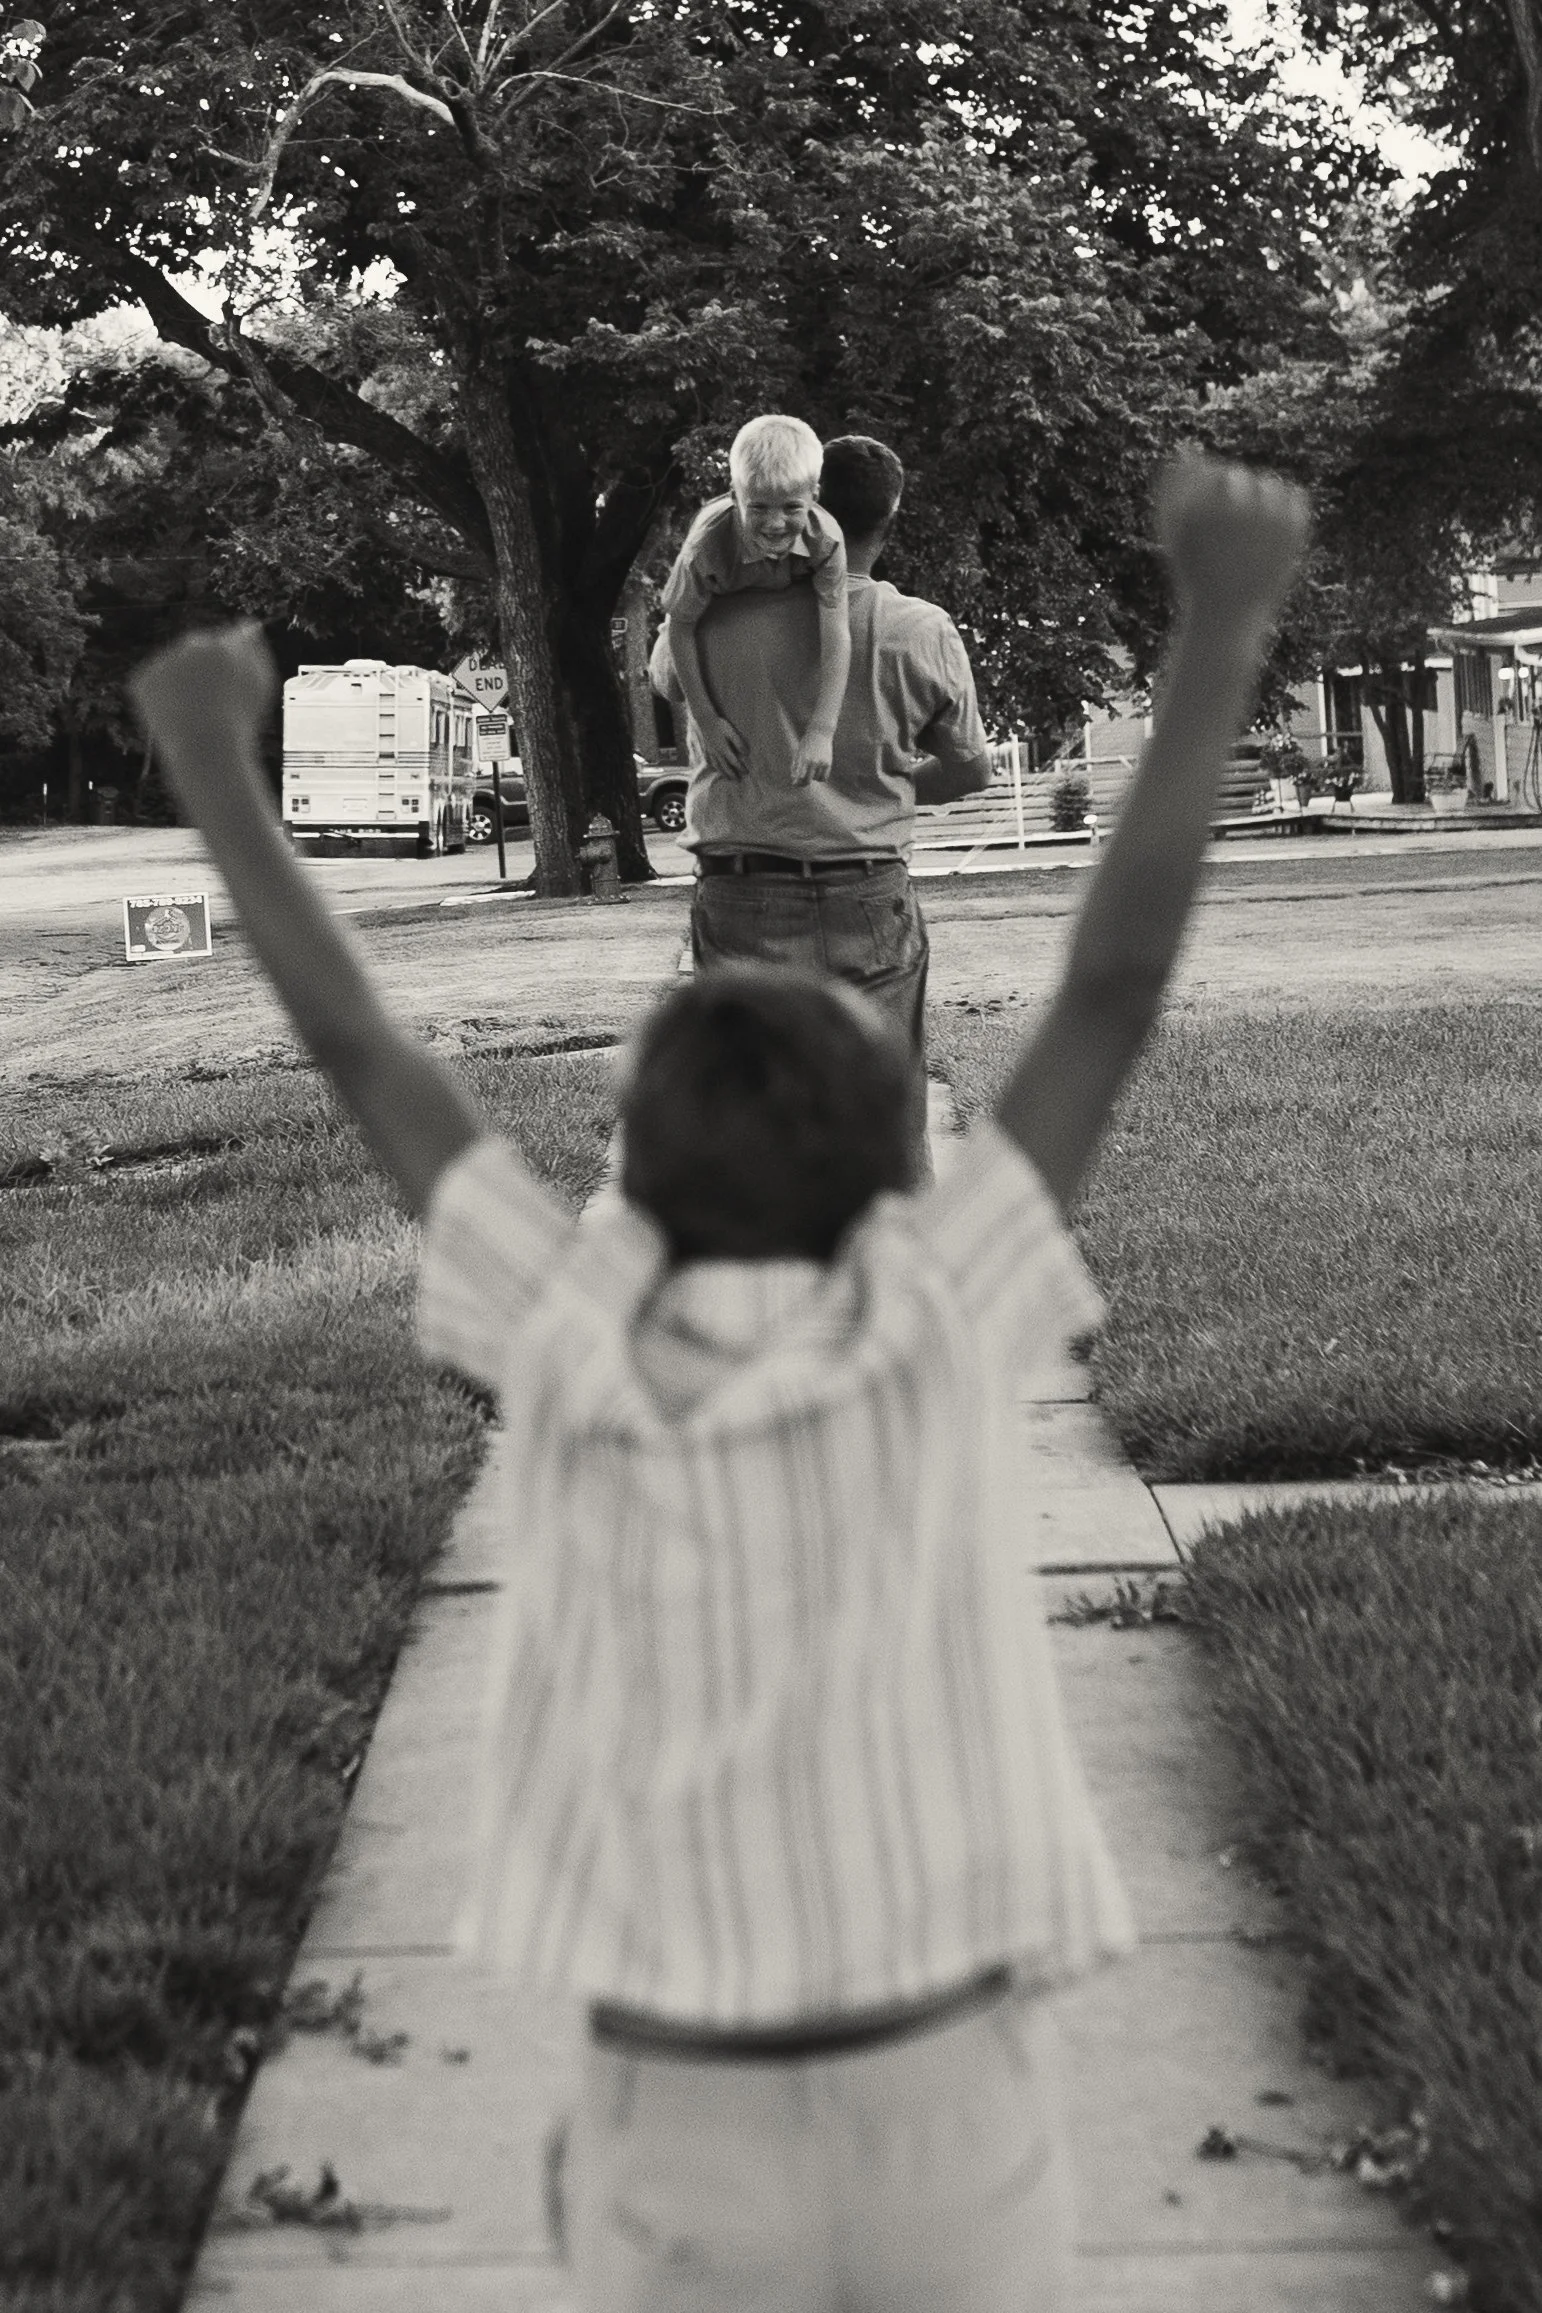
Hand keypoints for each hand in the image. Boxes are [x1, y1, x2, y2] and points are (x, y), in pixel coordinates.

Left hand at [128, 622, 277, 804]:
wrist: (206, 748)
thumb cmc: (240, 720)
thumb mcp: (261, 683)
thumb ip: (255, 649)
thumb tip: (247, 626)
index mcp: (223, 642)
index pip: (225, 640)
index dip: (229, 665)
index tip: (230, 688)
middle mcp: (190, 643)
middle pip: (196, 650)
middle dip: (202, 670)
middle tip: (212, 704)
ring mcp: (163, 659)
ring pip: (172, 667)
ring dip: (180, 684)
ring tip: (194, 715)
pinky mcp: (141, 679)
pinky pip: (152, 685)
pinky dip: (159, 699)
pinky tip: (176, 717)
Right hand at [700, 713, 747, 778]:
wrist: (704, 720)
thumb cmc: (720, 725)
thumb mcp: (731, 732)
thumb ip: (739, 742)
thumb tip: (746, 753)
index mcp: (724, 749)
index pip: (734, 762)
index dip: (741, 768)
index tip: (746, 772)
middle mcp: (717, 753)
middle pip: (725, 767)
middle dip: (732, 774)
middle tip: (738, 781)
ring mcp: (710, 752)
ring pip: (717, 766)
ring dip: (723, 773)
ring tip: (727, 778)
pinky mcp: (705, 749)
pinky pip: (709, 761)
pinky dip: (713, 766)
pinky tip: (715, 768)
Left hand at [790, 726, 833, 785]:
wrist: (820, 732)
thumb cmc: (806, 743)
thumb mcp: (799, 753)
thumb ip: (795, 766)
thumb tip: (794, 780)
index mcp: (803, 759)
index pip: (799, 776)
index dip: (797, 783)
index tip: (795, 784)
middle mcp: (812, 761)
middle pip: (807, 780)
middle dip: (803, 783)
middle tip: (802, 782)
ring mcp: (821, 763)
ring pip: (816, 779)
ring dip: (813, 777)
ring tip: (811, 769)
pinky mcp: (828, 763)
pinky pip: (824, 778)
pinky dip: (820, 778)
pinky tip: (817, 773)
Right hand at [1153, 451, 1310, 630]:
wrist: (1227, 617)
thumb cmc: (1194, 573)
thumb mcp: (1175, 531)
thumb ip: (1174, 485)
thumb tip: (1187, 445)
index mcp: (1201, 504)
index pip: (1212, 474)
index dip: (1208, 496)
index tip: (1209, 525)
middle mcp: (1235, 505)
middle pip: (1237, 477)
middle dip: (1232, 499)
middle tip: (1230, 532)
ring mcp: (1268, 516)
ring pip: (1269, 485)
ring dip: (1260, 502)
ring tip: (1250, 535)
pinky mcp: (1293, 527)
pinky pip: (1295, 496)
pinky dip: (1284, 510)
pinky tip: (1270, 535)